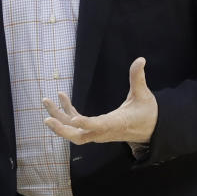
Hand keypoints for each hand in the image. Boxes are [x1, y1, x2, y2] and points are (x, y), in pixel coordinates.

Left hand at [43, 57, 157, 144]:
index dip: (86, 123)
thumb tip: (141, 59)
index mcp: (116, 124)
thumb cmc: (146, 113)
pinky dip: (67, 112)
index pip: (98, 126)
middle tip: (47, 118)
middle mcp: (103, 131)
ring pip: (73, 131)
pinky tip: (61, 97)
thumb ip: (138, 78)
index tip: (73, 119)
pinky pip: (77, 124)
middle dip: (62, 129)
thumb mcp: (144, 95)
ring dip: (59, 119)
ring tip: (46, 101)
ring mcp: (97, 132)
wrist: (150, 130)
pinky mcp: (94, 128)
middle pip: (78, 136)